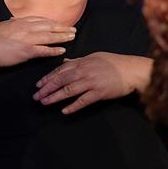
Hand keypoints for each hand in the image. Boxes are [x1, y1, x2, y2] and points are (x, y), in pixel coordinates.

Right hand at [0, 16, 75, 67]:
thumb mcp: (1, 26)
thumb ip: (10, 23)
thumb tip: (14, 19)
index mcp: (19, 22)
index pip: (40, 20)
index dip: (52, 22)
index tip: (60, 23)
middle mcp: (26, 28)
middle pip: (49, 26)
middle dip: (62, 27)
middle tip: (73, 29)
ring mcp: (28, 39)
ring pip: (50, 37)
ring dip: (62, 37)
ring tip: (72, 37)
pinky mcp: (27, 52)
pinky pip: (45, 51)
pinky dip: (54, 50)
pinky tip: (62, 50)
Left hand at [33, 52, 149, 113]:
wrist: (131, 70)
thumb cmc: (114, 63)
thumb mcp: (95, 57)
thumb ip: (78, 61)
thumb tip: (65, 62)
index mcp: (82, 62)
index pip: (60, 70)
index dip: (48, 78)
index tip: (38, 85)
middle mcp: (84, 71)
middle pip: (61, 80)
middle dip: (46, 88)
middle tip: (36, 96)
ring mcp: (91, 82)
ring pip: (68, 90)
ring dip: (55, 97)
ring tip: (45, 103)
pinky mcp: (99, 93)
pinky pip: (83, 101)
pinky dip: (73, 106)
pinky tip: (64, 111)